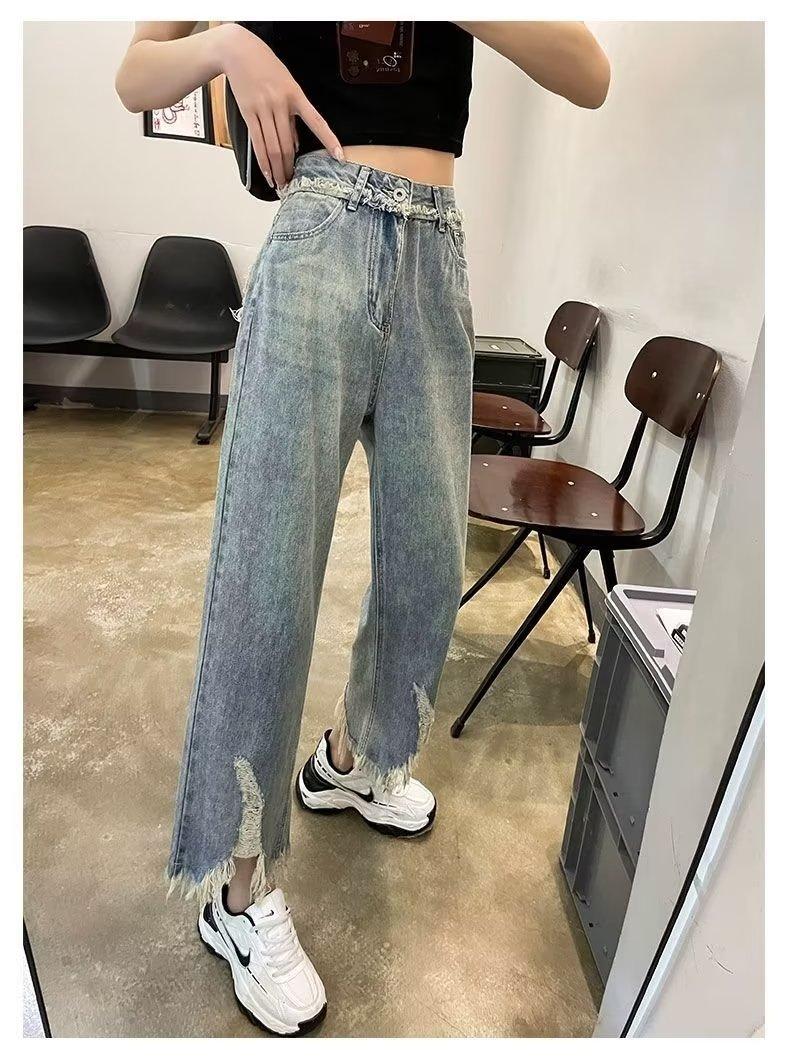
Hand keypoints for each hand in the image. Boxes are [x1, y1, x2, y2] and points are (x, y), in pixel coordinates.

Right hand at [219, 23, 343, 187]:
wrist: (239, 51)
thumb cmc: (265, 67)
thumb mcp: (287, 85)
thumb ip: (292, 115)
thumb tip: (295, 144)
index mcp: (295, 95)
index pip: (317, 122)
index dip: (329, 140)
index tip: (339, 156)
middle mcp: (280, 103)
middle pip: (288, 145)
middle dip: (290, 168)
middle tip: (293, 183)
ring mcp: (263, 108)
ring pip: (273, 147)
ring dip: (277, 169)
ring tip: (280, 184)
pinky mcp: (248, 112)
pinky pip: (257, 142)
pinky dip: (263, 161)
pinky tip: (267, 173)